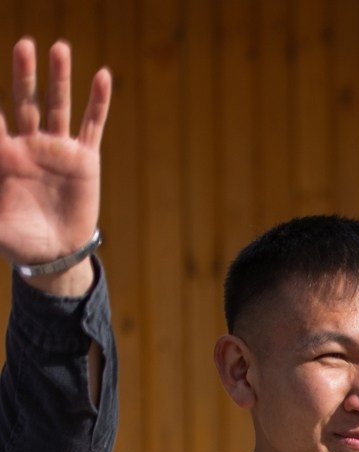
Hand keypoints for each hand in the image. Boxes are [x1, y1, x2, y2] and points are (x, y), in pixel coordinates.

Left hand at [0, 38, 110, 294]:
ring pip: (58, 106)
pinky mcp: (85, 159)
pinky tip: (102, 76)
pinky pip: (92, 125)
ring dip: (59, 78)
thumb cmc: (15, 239)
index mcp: (3, 156)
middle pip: (25, 102)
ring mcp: (58, 150)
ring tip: (59, 46)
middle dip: (24, 74)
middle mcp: (29, 145)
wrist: (53, 253)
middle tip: (23, 44)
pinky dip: (98, 101)